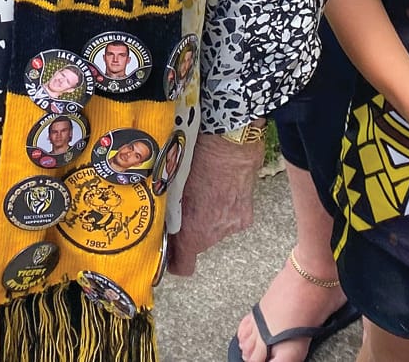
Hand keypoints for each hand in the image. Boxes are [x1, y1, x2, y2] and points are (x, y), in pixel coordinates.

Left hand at [165, 132, 260, 275]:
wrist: (229, 142)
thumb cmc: (196, 158)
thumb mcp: (171, 185)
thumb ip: (168, 210)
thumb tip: (161, 221)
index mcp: (194, 231)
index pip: (183, 266)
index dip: (173, 262)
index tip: (167, 254)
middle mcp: (215, 234)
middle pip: (198, 243)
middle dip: (189, 228)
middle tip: (180, 207)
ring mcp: (233, 224)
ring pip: (214, 228)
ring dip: (207, 216)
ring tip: (201, 190)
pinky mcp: (246, 213)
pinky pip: (229, 217)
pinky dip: (223, 207)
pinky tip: (218, 186)